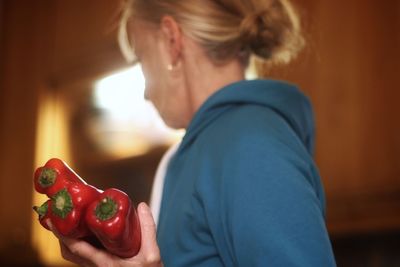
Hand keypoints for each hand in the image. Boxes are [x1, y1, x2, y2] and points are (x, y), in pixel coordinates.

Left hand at [48, 202, 162, 266]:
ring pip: (75, 255)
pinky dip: (82, 243)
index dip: (62, 234)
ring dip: (70, 239)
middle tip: (61, 217)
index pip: (77, 248)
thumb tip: (142, 206)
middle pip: (69, 252)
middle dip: (61, 235)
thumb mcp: (152, 254)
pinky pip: (85, 255)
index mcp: (104, 263)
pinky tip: (90, 231)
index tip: (53, 220)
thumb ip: (148, 230)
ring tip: (72, 221)